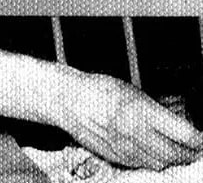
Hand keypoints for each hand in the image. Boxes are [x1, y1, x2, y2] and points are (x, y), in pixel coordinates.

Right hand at [58, 73, 202, 169]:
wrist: (66, 100)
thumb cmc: (96, 89)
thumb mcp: (129, 91)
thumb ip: (153, 109)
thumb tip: (176, 124)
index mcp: (140, 111)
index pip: (183, 134)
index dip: (198, 139)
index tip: (201, 138)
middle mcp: (134, 132)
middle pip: (175, 154)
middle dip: (189, 153)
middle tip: (196, 148)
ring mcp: (124, 148)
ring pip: (160, 163)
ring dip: (172, 160)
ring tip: (178, 152)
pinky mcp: (114, 157)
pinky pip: (141, 165)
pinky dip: (153, 162)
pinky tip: (155, 154)